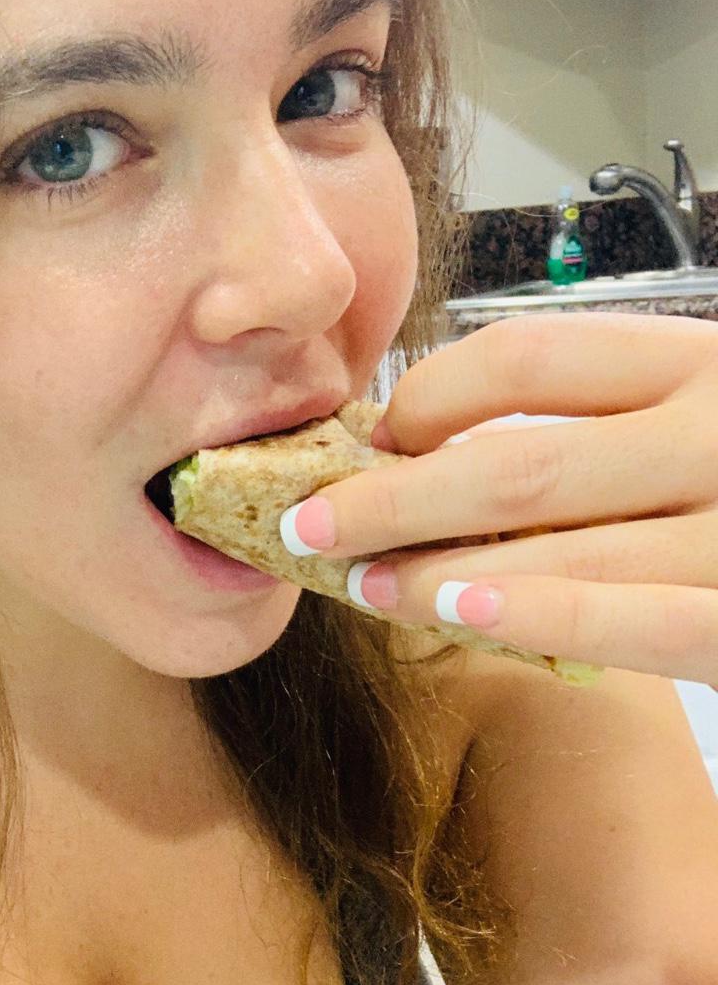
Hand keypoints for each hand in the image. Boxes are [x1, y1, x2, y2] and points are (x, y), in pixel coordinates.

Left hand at [280, 313, 717, 689]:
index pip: (527, 359)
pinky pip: (631, 625)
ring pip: (557, 551)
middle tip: (306, 526)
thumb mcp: (703, 411)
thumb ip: (612, 416)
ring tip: (361, 584)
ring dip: (436, 573)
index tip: (370, 440)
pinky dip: (535, 617)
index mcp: (700, 361)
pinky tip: (458, 614)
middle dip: (390, 501)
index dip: (425, 400)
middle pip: (517, 464)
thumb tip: (435, 452)